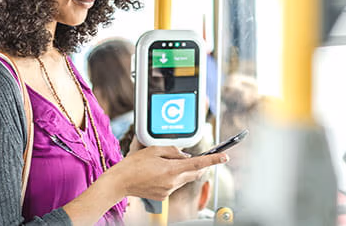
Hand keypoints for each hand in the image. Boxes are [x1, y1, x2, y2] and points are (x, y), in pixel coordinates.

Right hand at [107, 146, 227, 200]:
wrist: (120, 182)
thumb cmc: (134, 164)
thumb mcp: (154, 149)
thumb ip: (173, 151)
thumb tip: (186, 156)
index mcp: (172, 169)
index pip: (199, 164)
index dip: (214, 160)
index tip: (224, 157)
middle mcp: (173, 182)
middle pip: (195, 173)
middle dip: (197, 165)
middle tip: (194, 158)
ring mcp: (168, 191)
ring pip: (184, 179)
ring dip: (181, 171)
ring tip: (164, 165)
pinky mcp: (163, 196)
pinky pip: (174, 185)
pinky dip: (172, 178)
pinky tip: (157, 174)